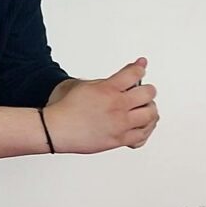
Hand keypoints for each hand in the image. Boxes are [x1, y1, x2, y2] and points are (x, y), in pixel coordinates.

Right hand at [43, 58, 158, 154]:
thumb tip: (115, 81)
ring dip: (149, 110)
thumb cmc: (63, 109)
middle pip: (148, 93)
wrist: (54, 130)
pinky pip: (143, 136)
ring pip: (151, 115)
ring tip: (143, 109)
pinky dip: (144, 130)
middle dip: (146, 90)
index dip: (139, 67)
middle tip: (142, 91)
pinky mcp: (119, 140)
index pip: (134, 73)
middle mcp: (117, 106)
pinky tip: (139, 127)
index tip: (141, 66)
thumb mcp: (79, 85)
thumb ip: (101, 82)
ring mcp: (120, 124)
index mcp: (107, 89)